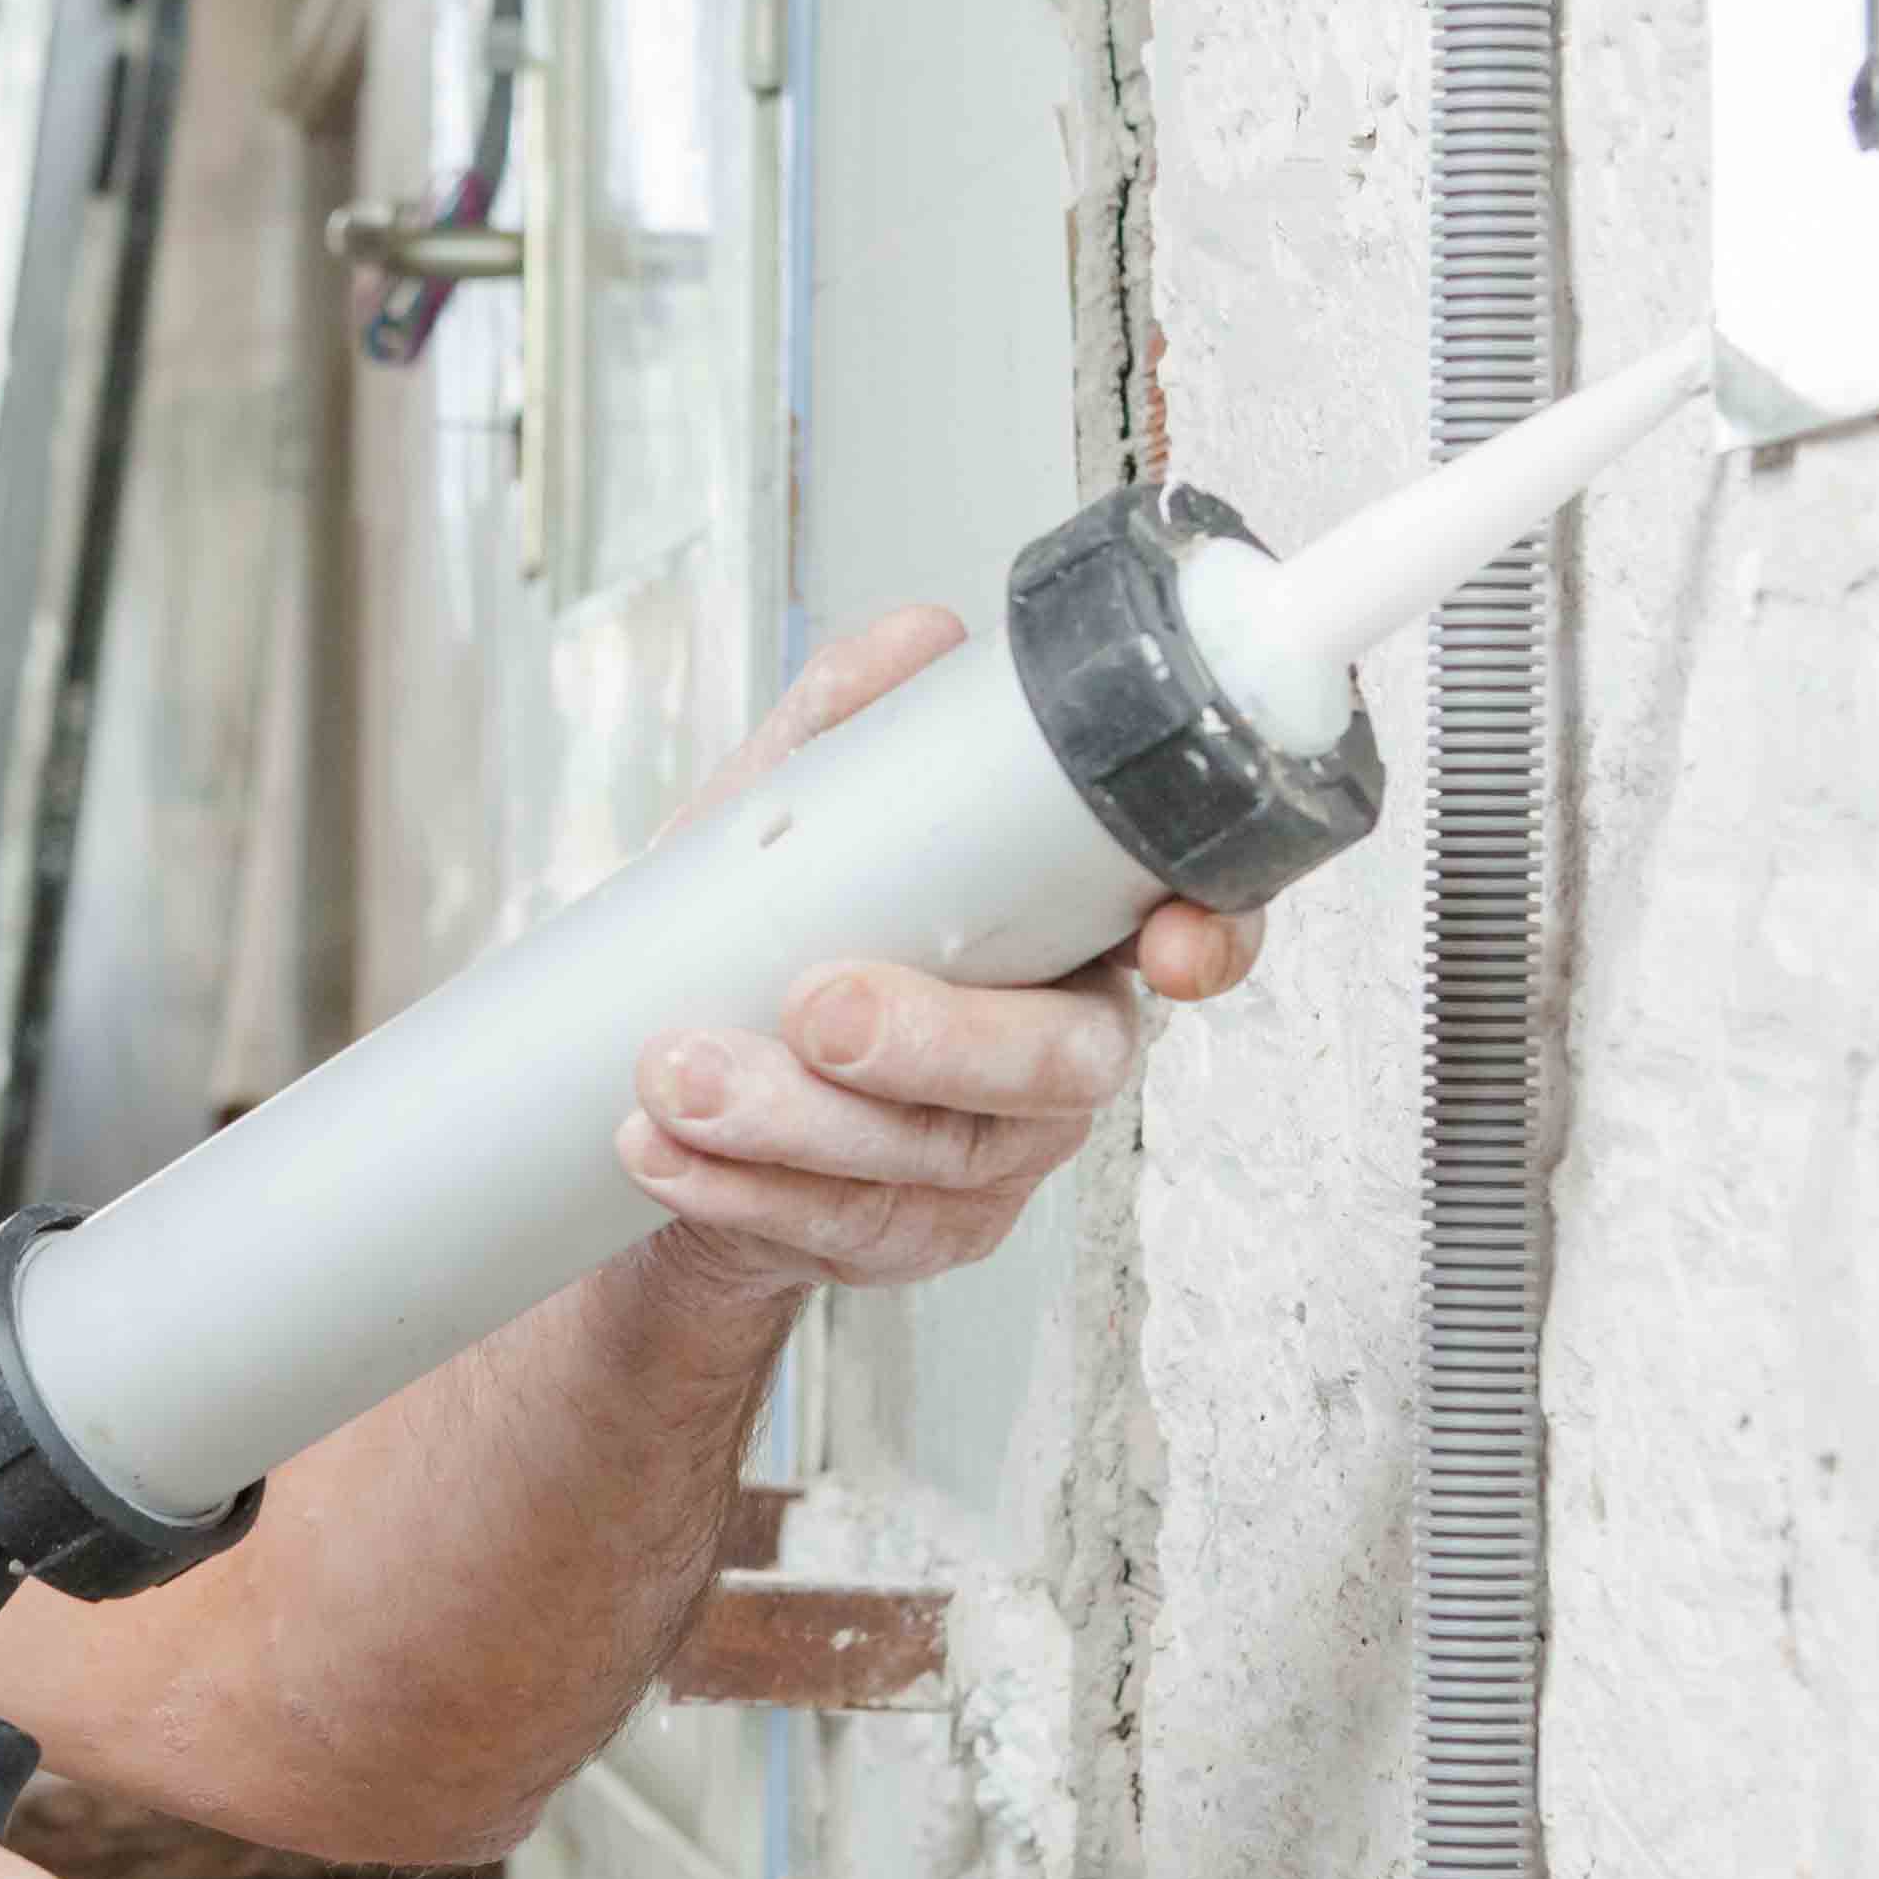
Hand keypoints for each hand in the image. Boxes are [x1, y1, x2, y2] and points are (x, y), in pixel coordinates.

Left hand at [607, 605, 1261, 1300]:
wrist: (666, 1100)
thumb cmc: (764, 946)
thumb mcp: (790, 823)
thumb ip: (851, 731)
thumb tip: (921, 640)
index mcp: (1069, 935)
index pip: (1195, 930)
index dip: (1215, 936)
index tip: (1171, 946)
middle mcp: (1056, 1053)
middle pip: (1057, 1063)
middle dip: (936, 1039)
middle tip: (815, 1007)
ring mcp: (990, 1159)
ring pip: (933, 1157)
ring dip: (795, 1120)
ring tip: (676, 1072)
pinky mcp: (912, 1237)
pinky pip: (845, 1229)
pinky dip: (741, 1191)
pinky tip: (662, 1150)